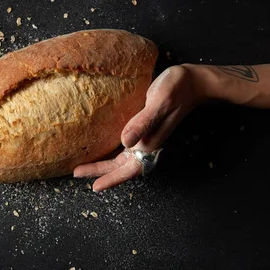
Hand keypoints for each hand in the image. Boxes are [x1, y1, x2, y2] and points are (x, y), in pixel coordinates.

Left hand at [73, 64, 202, 191]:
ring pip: (121, 158)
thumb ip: (143, 123)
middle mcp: (146, 144)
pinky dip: (111, 151)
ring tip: (84, 166)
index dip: (111, 179)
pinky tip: (102, 149)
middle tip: (76, 173)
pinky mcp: (144, 128)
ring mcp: (145, 137)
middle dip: (99, 172)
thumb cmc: (177, 90)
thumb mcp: (158, 103)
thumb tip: (125, 143)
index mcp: (149, 144)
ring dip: (104, 164)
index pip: (128, 169)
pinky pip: (124, 146)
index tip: (95, 187)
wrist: (193, 82)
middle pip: (120, 167)